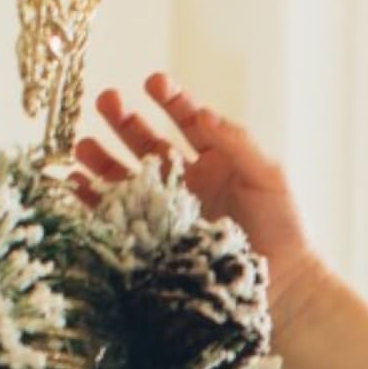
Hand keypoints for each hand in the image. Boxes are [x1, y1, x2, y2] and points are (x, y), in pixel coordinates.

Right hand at [71, 74, 321, 316]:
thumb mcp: (270, 177)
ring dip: (104, 159)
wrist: (288, 285)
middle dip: (125, 122)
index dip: (169, 99)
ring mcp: (174, 210)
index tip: (153, 83)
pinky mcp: (163, 239)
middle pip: (149, 143)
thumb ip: (238, 143)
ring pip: (130, 177)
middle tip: (107, 101)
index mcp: (216, 160)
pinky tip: (78, 185)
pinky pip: (123, 217)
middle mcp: (190, 180)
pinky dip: (97, 201)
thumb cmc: (287, 229)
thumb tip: (202, 113)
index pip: (187, 121)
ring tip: (83, 146)